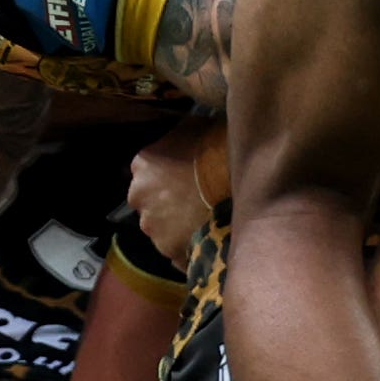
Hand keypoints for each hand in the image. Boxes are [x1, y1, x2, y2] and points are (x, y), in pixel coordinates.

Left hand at [123, 128, 220, 267]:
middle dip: (166, 204)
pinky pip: (178, 253)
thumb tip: (176, 139)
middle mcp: (139, 196)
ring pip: (161, 230)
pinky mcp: (171, 251)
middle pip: (149, 203)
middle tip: (194, 201)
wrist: (240, 181)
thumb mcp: (190, 128)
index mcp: (142, 164)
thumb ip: (174, 138)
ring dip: (176, 227)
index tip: (183, 179)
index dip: (165, 177)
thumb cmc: (217, 149)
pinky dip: (189, 248)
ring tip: (204, 221)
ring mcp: (153, 227)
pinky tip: (208, 239)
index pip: (146, 173)